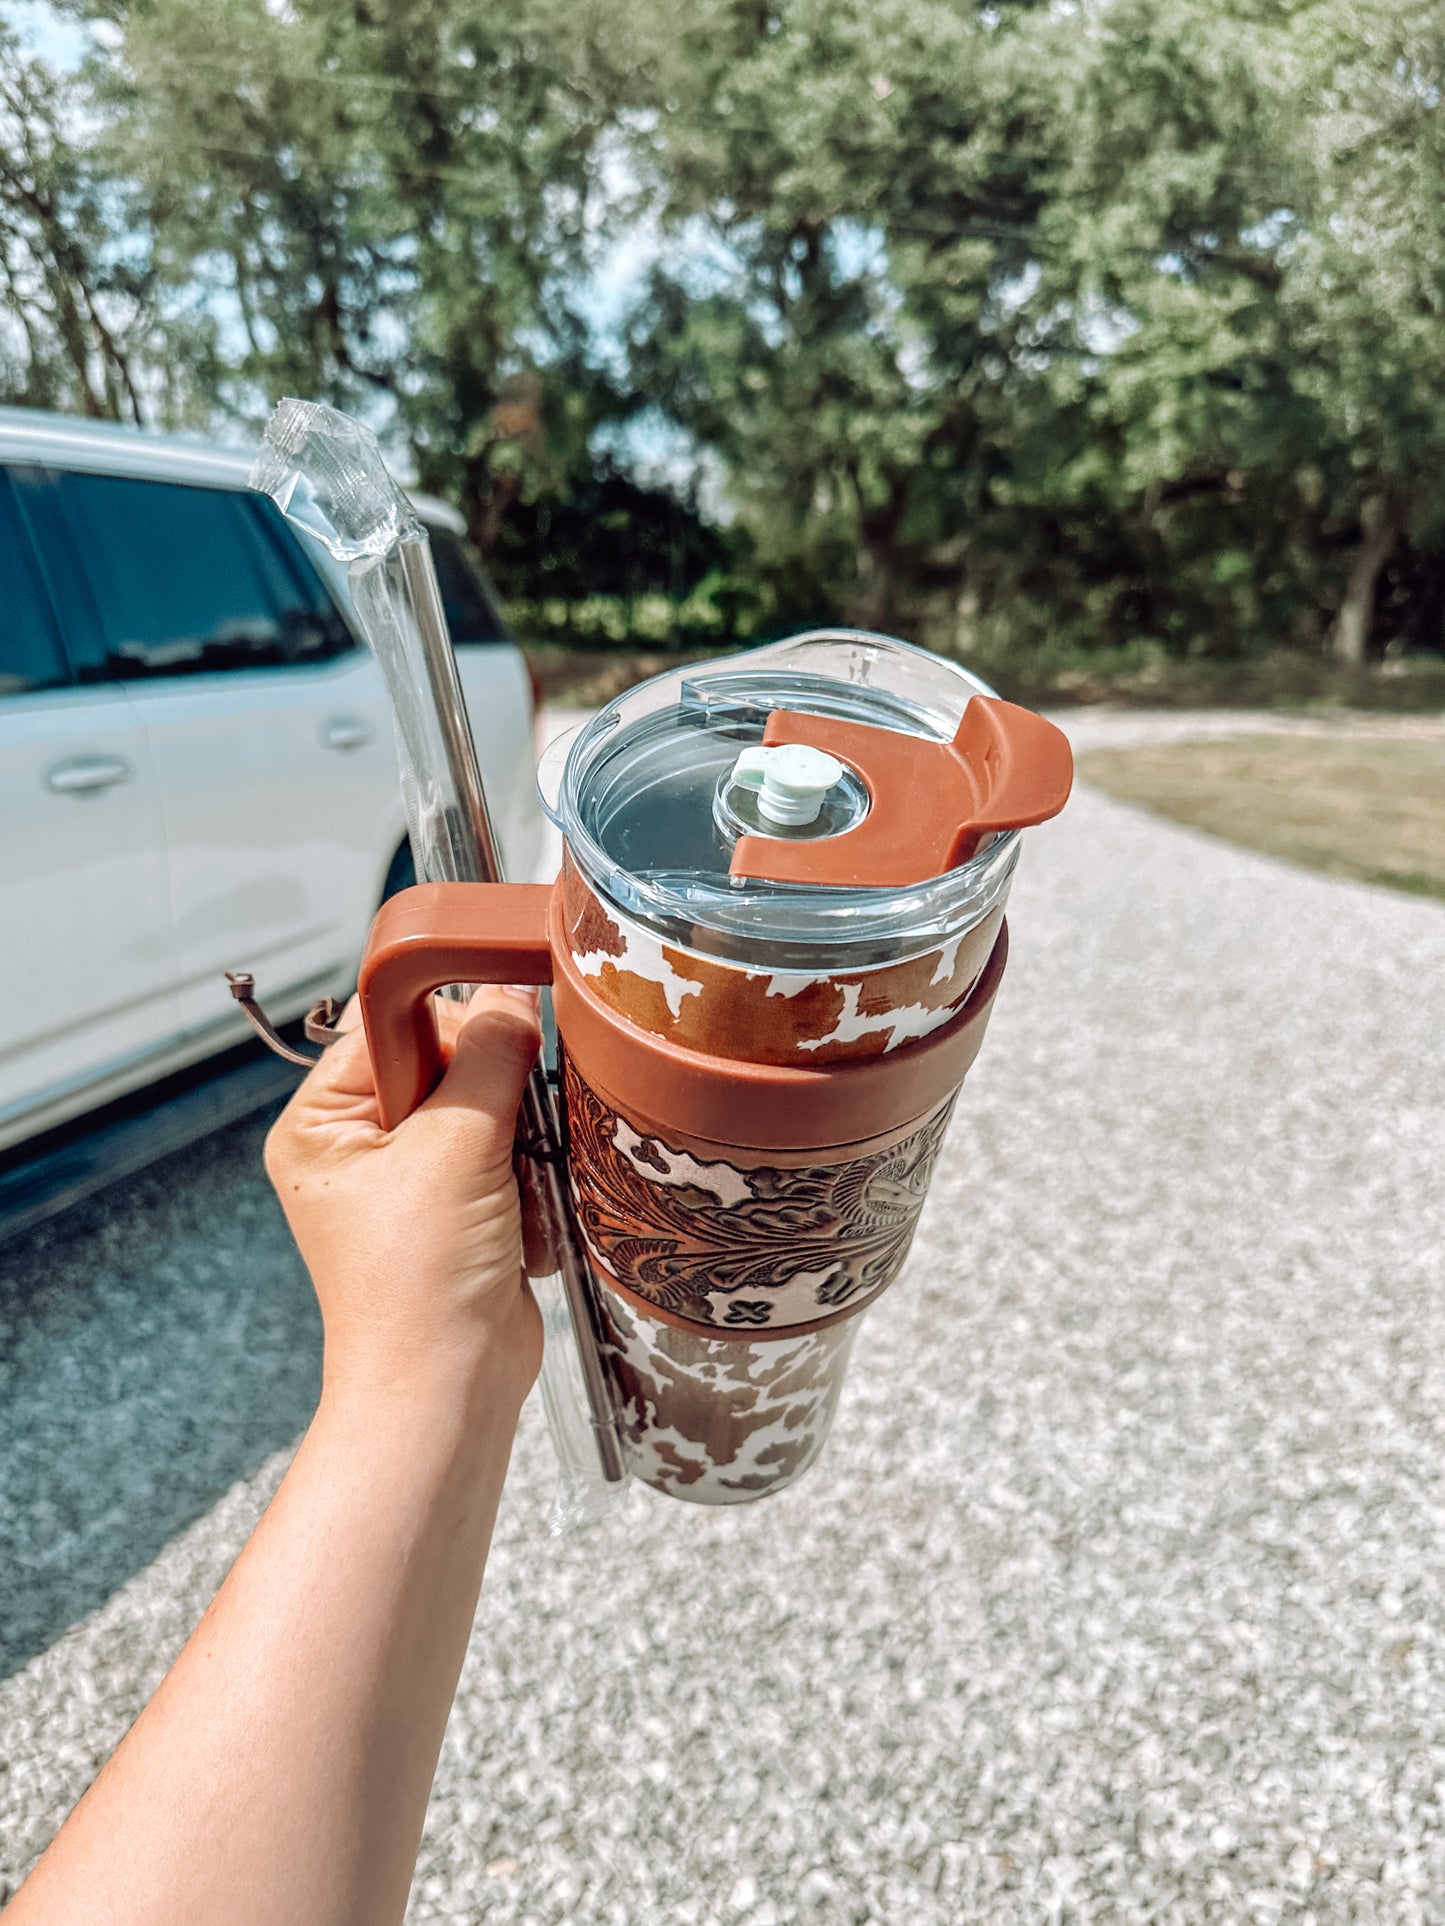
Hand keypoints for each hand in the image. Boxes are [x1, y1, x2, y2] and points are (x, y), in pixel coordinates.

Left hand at [264, 985, 543, 1408]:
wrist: (448, 1390)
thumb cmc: (420, 1284)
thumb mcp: (456, 1148)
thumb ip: (490, 1056)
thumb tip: (514, 993)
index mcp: (321, 1123)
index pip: (388, 1025)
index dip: (447, 1024)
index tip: (502, 1033)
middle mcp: (356, 1146)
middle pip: (445, 1063)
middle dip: (493, 1095)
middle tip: (502, 1137)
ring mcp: (410, 1182)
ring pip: (488, 1109)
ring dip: (517, 1144)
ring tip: (511, 1192)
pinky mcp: (460, 1212)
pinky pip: (509, 1156)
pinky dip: (528, 1182)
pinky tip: (521, 1222)